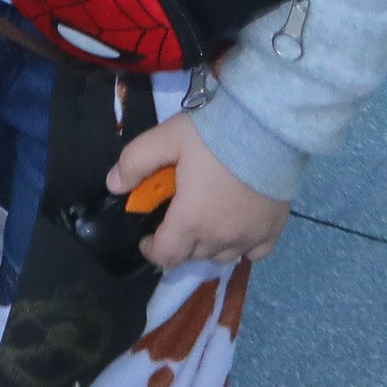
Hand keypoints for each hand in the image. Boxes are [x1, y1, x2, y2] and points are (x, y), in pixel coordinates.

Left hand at [110, 113, 287, 270]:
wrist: (268, 128)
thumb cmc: (214, 135)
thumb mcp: (166, 139)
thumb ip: (135, 161)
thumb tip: (113, 185)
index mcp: (190, 222)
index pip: (165, 256)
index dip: (152, 250)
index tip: (148, 237)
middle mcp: (219, 239)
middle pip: (193, 256)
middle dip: (180, 243)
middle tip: (178, 218)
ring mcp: (249, 238)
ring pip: (222, 257)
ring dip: (209, 246)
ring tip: (208, 222)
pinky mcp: (273, 231)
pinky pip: (255, 254)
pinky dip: (244, 248)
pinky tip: (240, 229)